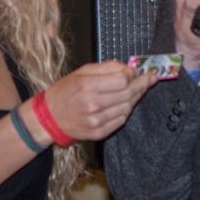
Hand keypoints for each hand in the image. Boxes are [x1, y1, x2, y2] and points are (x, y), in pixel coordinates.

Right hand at [39, 62, 156, 142]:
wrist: (50, 117)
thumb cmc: (66, 91)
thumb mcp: (82, 71)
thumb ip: (107, 67)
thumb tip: (129, 68)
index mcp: (87, 86)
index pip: (122, 80)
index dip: (131, 74)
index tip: (133, 71)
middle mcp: (92, 104)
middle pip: (128, 94)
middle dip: (141, 85)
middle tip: (149, 79)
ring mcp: (96, 121)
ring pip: (128, 107)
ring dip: (134, 98)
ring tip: (136, 90)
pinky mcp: (99, 132)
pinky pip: (121, 120)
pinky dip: (126, 110)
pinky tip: (124, 103)